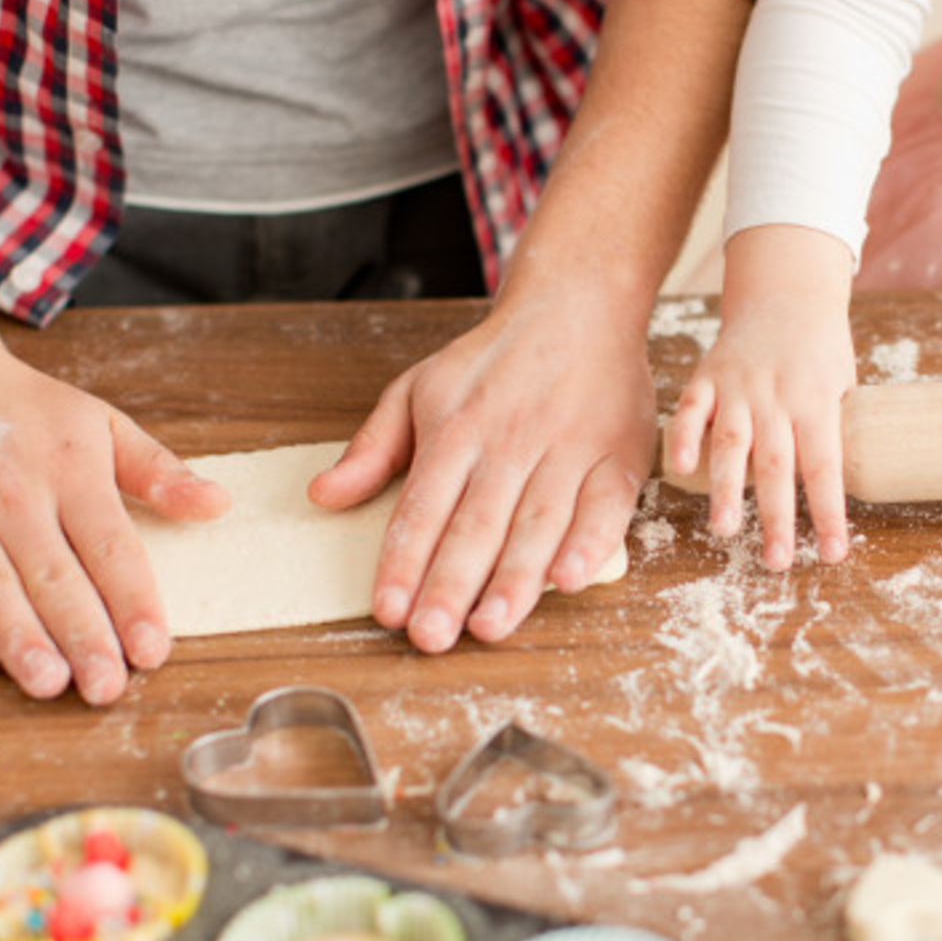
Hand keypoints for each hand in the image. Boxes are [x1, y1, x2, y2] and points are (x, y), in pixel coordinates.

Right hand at [0, 340, 228, 702]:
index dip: (134, 601)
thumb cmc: (26, 409)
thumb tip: (218, 504)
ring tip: (50, 683)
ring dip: (20, 637)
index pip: (111, 547)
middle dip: (84, 635)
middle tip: (107, 687)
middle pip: (55, 576)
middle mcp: (14, 494)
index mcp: (71, 471)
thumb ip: (159, 472)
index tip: (154, 650)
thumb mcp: (101, 424)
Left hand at [309, 285, 656, 651]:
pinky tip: (569, 580)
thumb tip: (322, 496)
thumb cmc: (495, 359)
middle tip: (432, 636)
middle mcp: (511, 441)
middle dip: (451, 584)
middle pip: (476, 524)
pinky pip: (605, 507)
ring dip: (515, 579)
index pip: (423, 507)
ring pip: (538, 524)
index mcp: (457, 428)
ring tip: (490, 626)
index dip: (404, 561)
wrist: (579, 303)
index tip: (387, 610)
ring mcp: (568, 449)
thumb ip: (373, 447)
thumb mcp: (419, 388)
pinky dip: (590, 544)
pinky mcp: (619, 455)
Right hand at [664, 226, 855, 569]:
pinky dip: (682, 436)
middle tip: (775, 562)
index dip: (828, 513)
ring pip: (732, 444)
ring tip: (724, 531)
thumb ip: (833, 432)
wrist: (786, 294)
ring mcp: (739, 387)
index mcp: (817, 402)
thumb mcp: (843, 385)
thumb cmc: (820, 352)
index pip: (825, 467)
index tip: (832, 554)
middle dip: (776, 518)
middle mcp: (777, 398)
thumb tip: (832, 493)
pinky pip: (691, 409)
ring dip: (726, 490)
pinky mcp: (707, 377)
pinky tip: (679, 469)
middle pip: (777, 466)